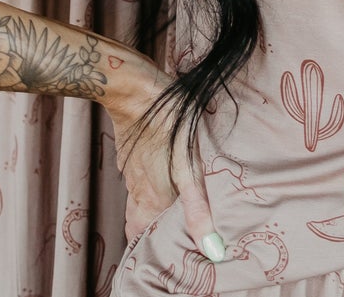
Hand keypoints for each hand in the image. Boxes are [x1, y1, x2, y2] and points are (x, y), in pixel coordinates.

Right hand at [109, 75, 227, 261]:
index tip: (166, 258)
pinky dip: (148, 188)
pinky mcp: (132, 151)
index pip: (142, 237)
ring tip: (170, 217)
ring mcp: (131, 168)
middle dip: (149, 236)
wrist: (133, 86)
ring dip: (149, 212)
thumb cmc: (166, 121)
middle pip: (137, 222)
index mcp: (149, 197)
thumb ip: (197, 207)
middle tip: (167, 243)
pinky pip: (137, 179)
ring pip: (137, 200)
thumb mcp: (187, 165)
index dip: (151, 250)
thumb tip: (212, 248)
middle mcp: (137, 187)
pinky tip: (163, 179)